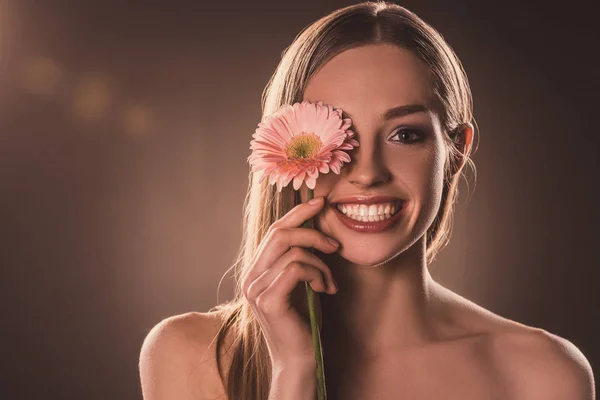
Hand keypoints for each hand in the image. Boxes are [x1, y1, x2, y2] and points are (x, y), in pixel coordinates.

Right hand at [241, 196, 338, 367]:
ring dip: (321, 263)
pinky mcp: (268, 300)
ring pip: (293, 251)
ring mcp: (256, 289)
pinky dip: (318, 274)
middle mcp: (250, 277)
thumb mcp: (301, 283)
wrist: (300, 359)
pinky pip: (297, 268)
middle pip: (280, 233)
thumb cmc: (304, 321)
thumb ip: (299, 258)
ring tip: (329, 282)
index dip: (297, 213)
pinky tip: (324, 289)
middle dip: (312, 232)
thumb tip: (314, 227)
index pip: (274, 230)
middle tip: (335, 244)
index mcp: (256, 271)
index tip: (320, 202)